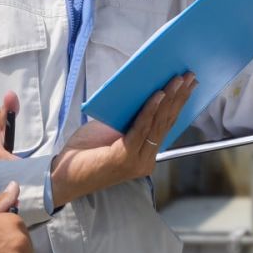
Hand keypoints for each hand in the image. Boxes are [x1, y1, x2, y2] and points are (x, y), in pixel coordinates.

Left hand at [49, 72, 196, 207]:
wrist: (63, 176)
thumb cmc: (84, 152)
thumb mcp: (111, 129)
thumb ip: (128, 118)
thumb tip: (143, 90)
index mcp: (145, 154)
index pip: (167, 126)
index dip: (179, 104)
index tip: (189, 85)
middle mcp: (146, 160)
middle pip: (166, 123)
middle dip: (179, 97)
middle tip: (189, 76)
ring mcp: (137, 161)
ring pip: (158, 125)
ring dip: (170, 99)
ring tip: (177, 80)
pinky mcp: (124, 157)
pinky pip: (141, 129)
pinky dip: (150, 110)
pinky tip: (158, 95)